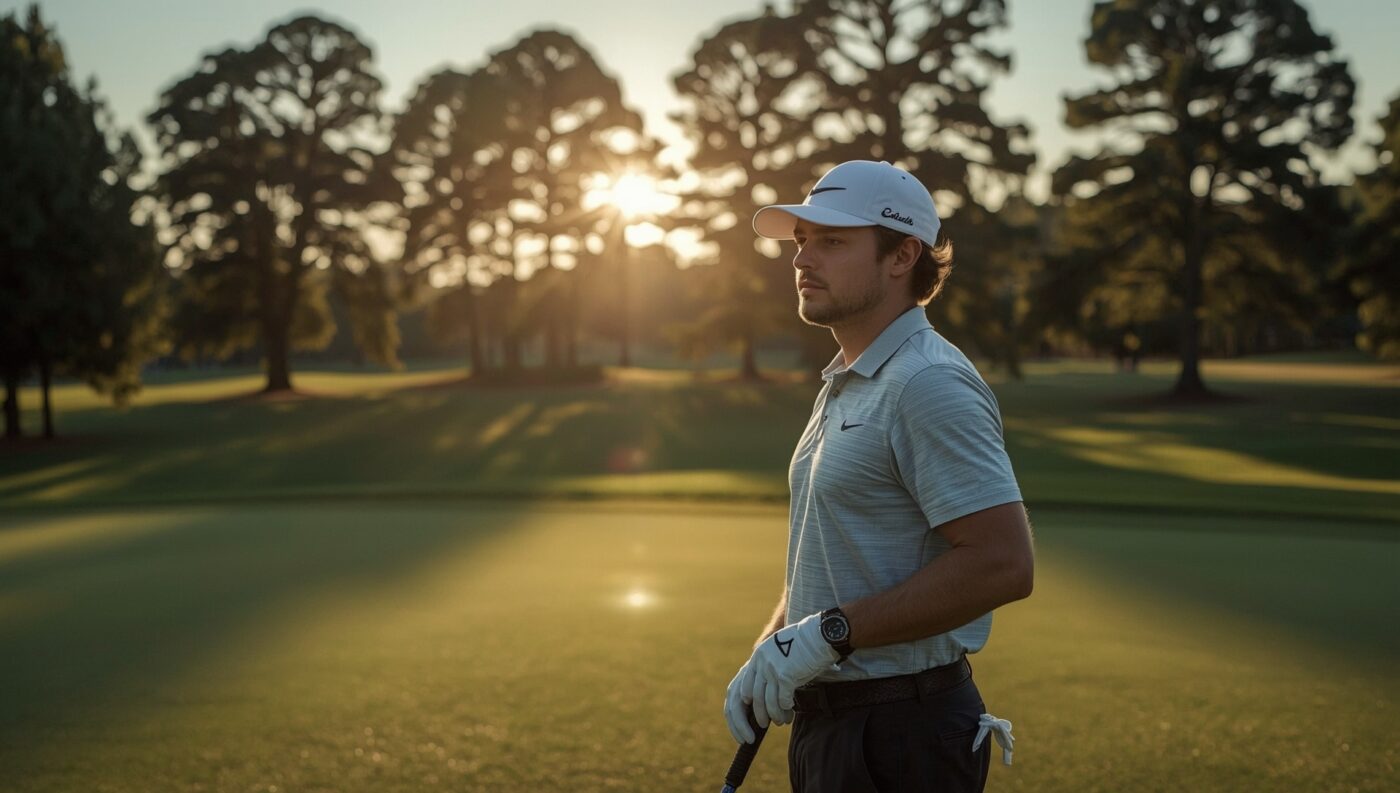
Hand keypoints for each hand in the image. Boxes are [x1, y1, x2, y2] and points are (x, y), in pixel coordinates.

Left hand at [725, 613, 838, 742]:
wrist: (820, 634)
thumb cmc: (804, 646)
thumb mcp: (779, 652)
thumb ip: (769, 669)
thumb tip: (764, 695)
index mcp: (757, 657)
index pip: (740, 687)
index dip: (742, 706)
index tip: (746, 718)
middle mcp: (760, 662)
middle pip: (752, 698)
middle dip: (757, 716)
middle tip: (762, 726)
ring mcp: (772, 669)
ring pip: (768, 702)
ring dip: (774, 716)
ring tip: (780, 722)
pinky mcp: (785, 675)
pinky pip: (783, 701)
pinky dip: (787, 709)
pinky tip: (791, 713)